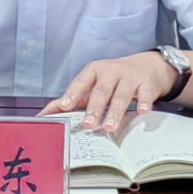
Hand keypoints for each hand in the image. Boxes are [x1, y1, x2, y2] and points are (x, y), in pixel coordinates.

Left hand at [38, 51, 174, 132]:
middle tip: (88, 124)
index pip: (81, 82)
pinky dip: (143, 103)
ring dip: (115, 112)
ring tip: (110, 127)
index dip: (72, 94)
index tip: (64, 106)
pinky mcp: (146, 83)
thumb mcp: (93, 83)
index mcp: (94, 71)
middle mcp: (110, 71)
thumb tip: (45, 114)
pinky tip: (141, 112)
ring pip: (121, 95)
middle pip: (101, 90)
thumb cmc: (113, 78)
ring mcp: (129, 77)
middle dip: (94, 108)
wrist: (147, 65)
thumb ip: (71, 98)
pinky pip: (145, 93)